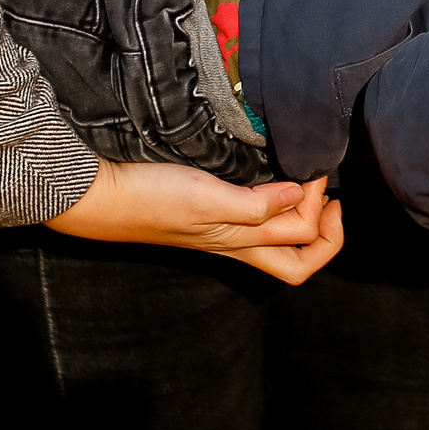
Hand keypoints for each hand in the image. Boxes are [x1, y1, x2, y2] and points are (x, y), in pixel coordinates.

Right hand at [46, 160, 344, 284]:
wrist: (102, 194)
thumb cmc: (152, 200)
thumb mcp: (208, 201)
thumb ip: (256, 205)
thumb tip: (303, 198)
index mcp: (242, 244)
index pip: (303, 258)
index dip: (325, 226)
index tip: (318, 180)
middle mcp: (237, 240)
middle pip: (297, 256)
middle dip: (325, 229)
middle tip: (326, 187)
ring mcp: (221, 227)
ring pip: (277, 235)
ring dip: (303, 212)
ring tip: (309, 179)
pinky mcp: (207, 208)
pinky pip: (254, 212)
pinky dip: (275, 196)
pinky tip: (271, 172)